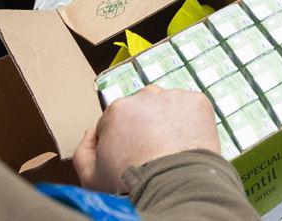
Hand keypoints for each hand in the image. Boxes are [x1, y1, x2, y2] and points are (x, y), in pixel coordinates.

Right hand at [73, 86, 219, 193]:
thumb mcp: (91, 177)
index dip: (119, 140)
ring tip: (169, 148)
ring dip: (166, 120)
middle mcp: (146, 95)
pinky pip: (189, 109)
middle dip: (143, 126)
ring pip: (166, 106)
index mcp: (117, 109)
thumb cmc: (132, 184)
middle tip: (150, 153)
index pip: (115, 120)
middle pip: (141, 110)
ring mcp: (174, 96)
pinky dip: (188, 121)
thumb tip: (91, 133)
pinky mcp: (198, 101)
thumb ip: (83, 150)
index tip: (128, 155)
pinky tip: (184, 141)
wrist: (174, 185)